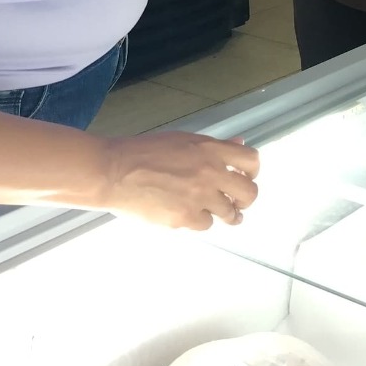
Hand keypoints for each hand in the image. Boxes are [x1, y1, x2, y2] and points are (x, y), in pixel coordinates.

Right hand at [99, 132, 259, 230]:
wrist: (113, 171)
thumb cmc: (142, 152)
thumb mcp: (182, 140)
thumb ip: (213, 145)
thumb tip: (238, 142)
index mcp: (209, 148)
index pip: (251, 160)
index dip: (251, 172)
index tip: (244, 177)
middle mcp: (209, 172)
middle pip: (249, 192)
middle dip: (245, 200)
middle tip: (237, 202)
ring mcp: (198, 197)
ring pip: (229, 213)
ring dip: (226, 214)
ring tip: (217, 212)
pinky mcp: (185, 218)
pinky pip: (205, 224)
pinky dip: (199, 221)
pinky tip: (188, 214)